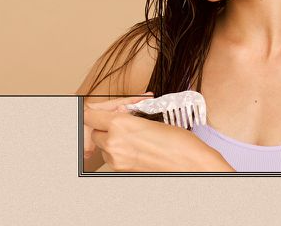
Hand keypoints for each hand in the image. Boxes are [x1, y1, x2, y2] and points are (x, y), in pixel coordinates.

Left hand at [84, 101, 233, 171]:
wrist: (191, 164)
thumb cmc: (178, 141)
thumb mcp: (150, 118)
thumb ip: (127, 115)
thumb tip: (116, 113)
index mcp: (120, 125)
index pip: (89, 115)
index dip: (93, 111)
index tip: (97, 109)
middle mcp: (114, 143)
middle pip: (96, 130)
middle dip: (106, 125)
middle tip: (123, 120)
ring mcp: (117, 159)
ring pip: (103, 145)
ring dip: (112, 138)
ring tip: (134, 133)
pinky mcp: (123, 170)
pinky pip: (113, 156)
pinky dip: (120, 150)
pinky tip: (137, 145)